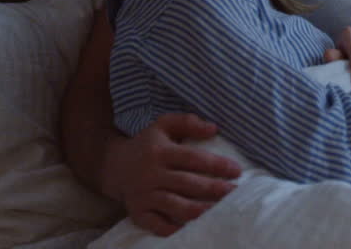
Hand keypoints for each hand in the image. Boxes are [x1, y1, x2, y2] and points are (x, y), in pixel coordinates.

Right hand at [105, 113, 241, 236]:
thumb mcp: (164, 125)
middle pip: (186, 184)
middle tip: (235, 193)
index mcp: (160, 152)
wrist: (114, 166)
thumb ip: (188, 122)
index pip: (192, 159)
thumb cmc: (148, 144)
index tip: (237, 170)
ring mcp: (144, 195)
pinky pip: (156, 224)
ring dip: (198, 210)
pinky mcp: (138, 212)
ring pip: (174, 205)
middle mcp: (151, 174)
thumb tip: (213, 128)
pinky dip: (173, 228)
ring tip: (219, 212)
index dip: (216, 165)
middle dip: (213, 189)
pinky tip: (191, 228)